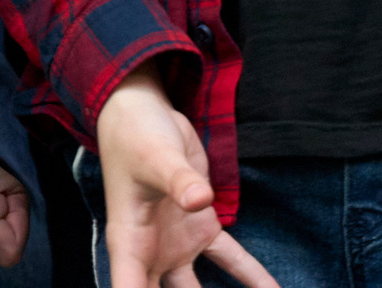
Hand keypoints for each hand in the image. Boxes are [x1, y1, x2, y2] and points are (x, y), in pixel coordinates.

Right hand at [96, 68, 278, 287]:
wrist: (143, 110)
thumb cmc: (137, 135)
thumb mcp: (156, 156)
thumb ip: (179, 180)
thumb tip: (201, 200)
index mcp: (129, 243)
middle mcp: (151, 253)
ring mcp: (176, 244)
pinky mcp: (201, 227)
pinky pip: (231, 261)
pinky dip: (253, 277)